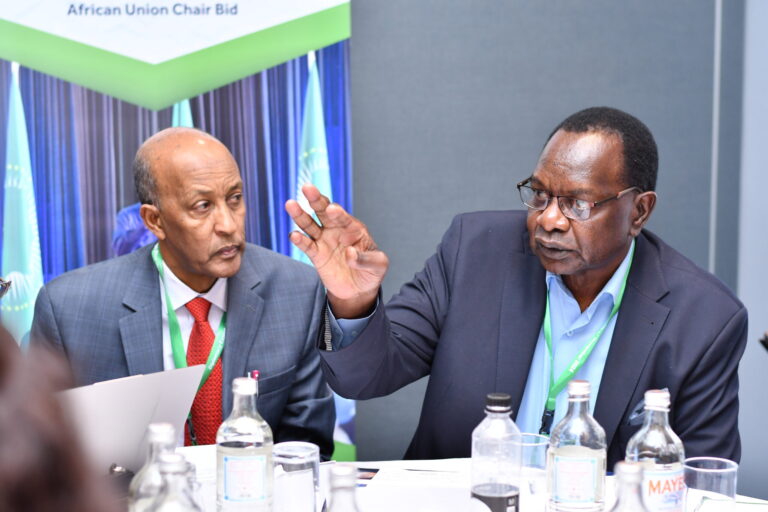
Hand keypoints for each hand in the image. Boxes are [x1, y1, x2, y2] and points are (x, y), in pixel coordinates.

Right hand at [285, 184, 387, 317]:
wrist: (358, 289)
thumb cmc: (371, 272)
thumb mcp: (378, 266)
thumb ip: (365, 259)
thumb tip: (350, 253)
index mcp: (354, 228)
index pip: (344, 217)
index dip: (338, 213)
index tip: (332, 209)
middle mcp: (337, 230)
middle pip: (323, 211)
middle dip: (316, 200)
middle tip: (307, 188)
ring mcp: (324, 240)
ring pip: (310, 224)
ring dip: (300, 215)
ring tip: (291, 204)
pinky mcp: (316, 254)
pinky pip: (306, 245)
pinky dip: (299, 240)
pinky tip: (293, 235)